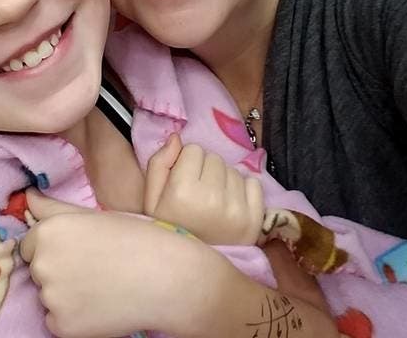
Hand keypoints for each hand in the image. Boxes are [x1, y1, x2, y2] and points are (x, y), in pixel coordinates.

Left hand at [19, 189, 219, 337]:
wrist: (168, 277)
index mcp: (48, 231)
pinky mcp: (61, 327)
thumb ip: (53, 207)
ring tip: (103, 285)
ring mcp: (51, 298)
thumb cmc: (135, 239)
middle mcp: (43, 263)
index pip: (31, 244)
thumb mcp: (93, 216)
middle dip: (60, 270)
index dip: (57, 247)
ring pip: (49, 297)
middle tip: (96, 267)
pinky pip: (58, 321)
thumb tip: (26, 197)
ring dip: (67, 294)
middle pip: (39, 270)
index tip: (82, 250)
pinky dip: (75, 318)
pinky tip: (102, 305)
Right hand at [144, 133, 263, 244]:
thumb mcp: (151, 198)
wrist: (192, 269)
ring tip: (213, 202)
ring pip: (232, 170)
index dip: (186, 164)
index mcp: (183, 191)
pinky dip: (243, 189)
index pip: (194, 149)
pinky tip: (230, 205)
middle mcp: (212, 198)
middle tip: (198, 193)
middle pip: (214, 158)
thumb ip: (158, 163)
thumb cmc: (169, 228)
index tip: (183, 182)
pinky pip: (254, 182)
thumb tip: (177, 137)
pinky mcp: (255, 218)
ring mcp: (237, 209)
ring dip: (223, 180)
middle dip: (205, 170)